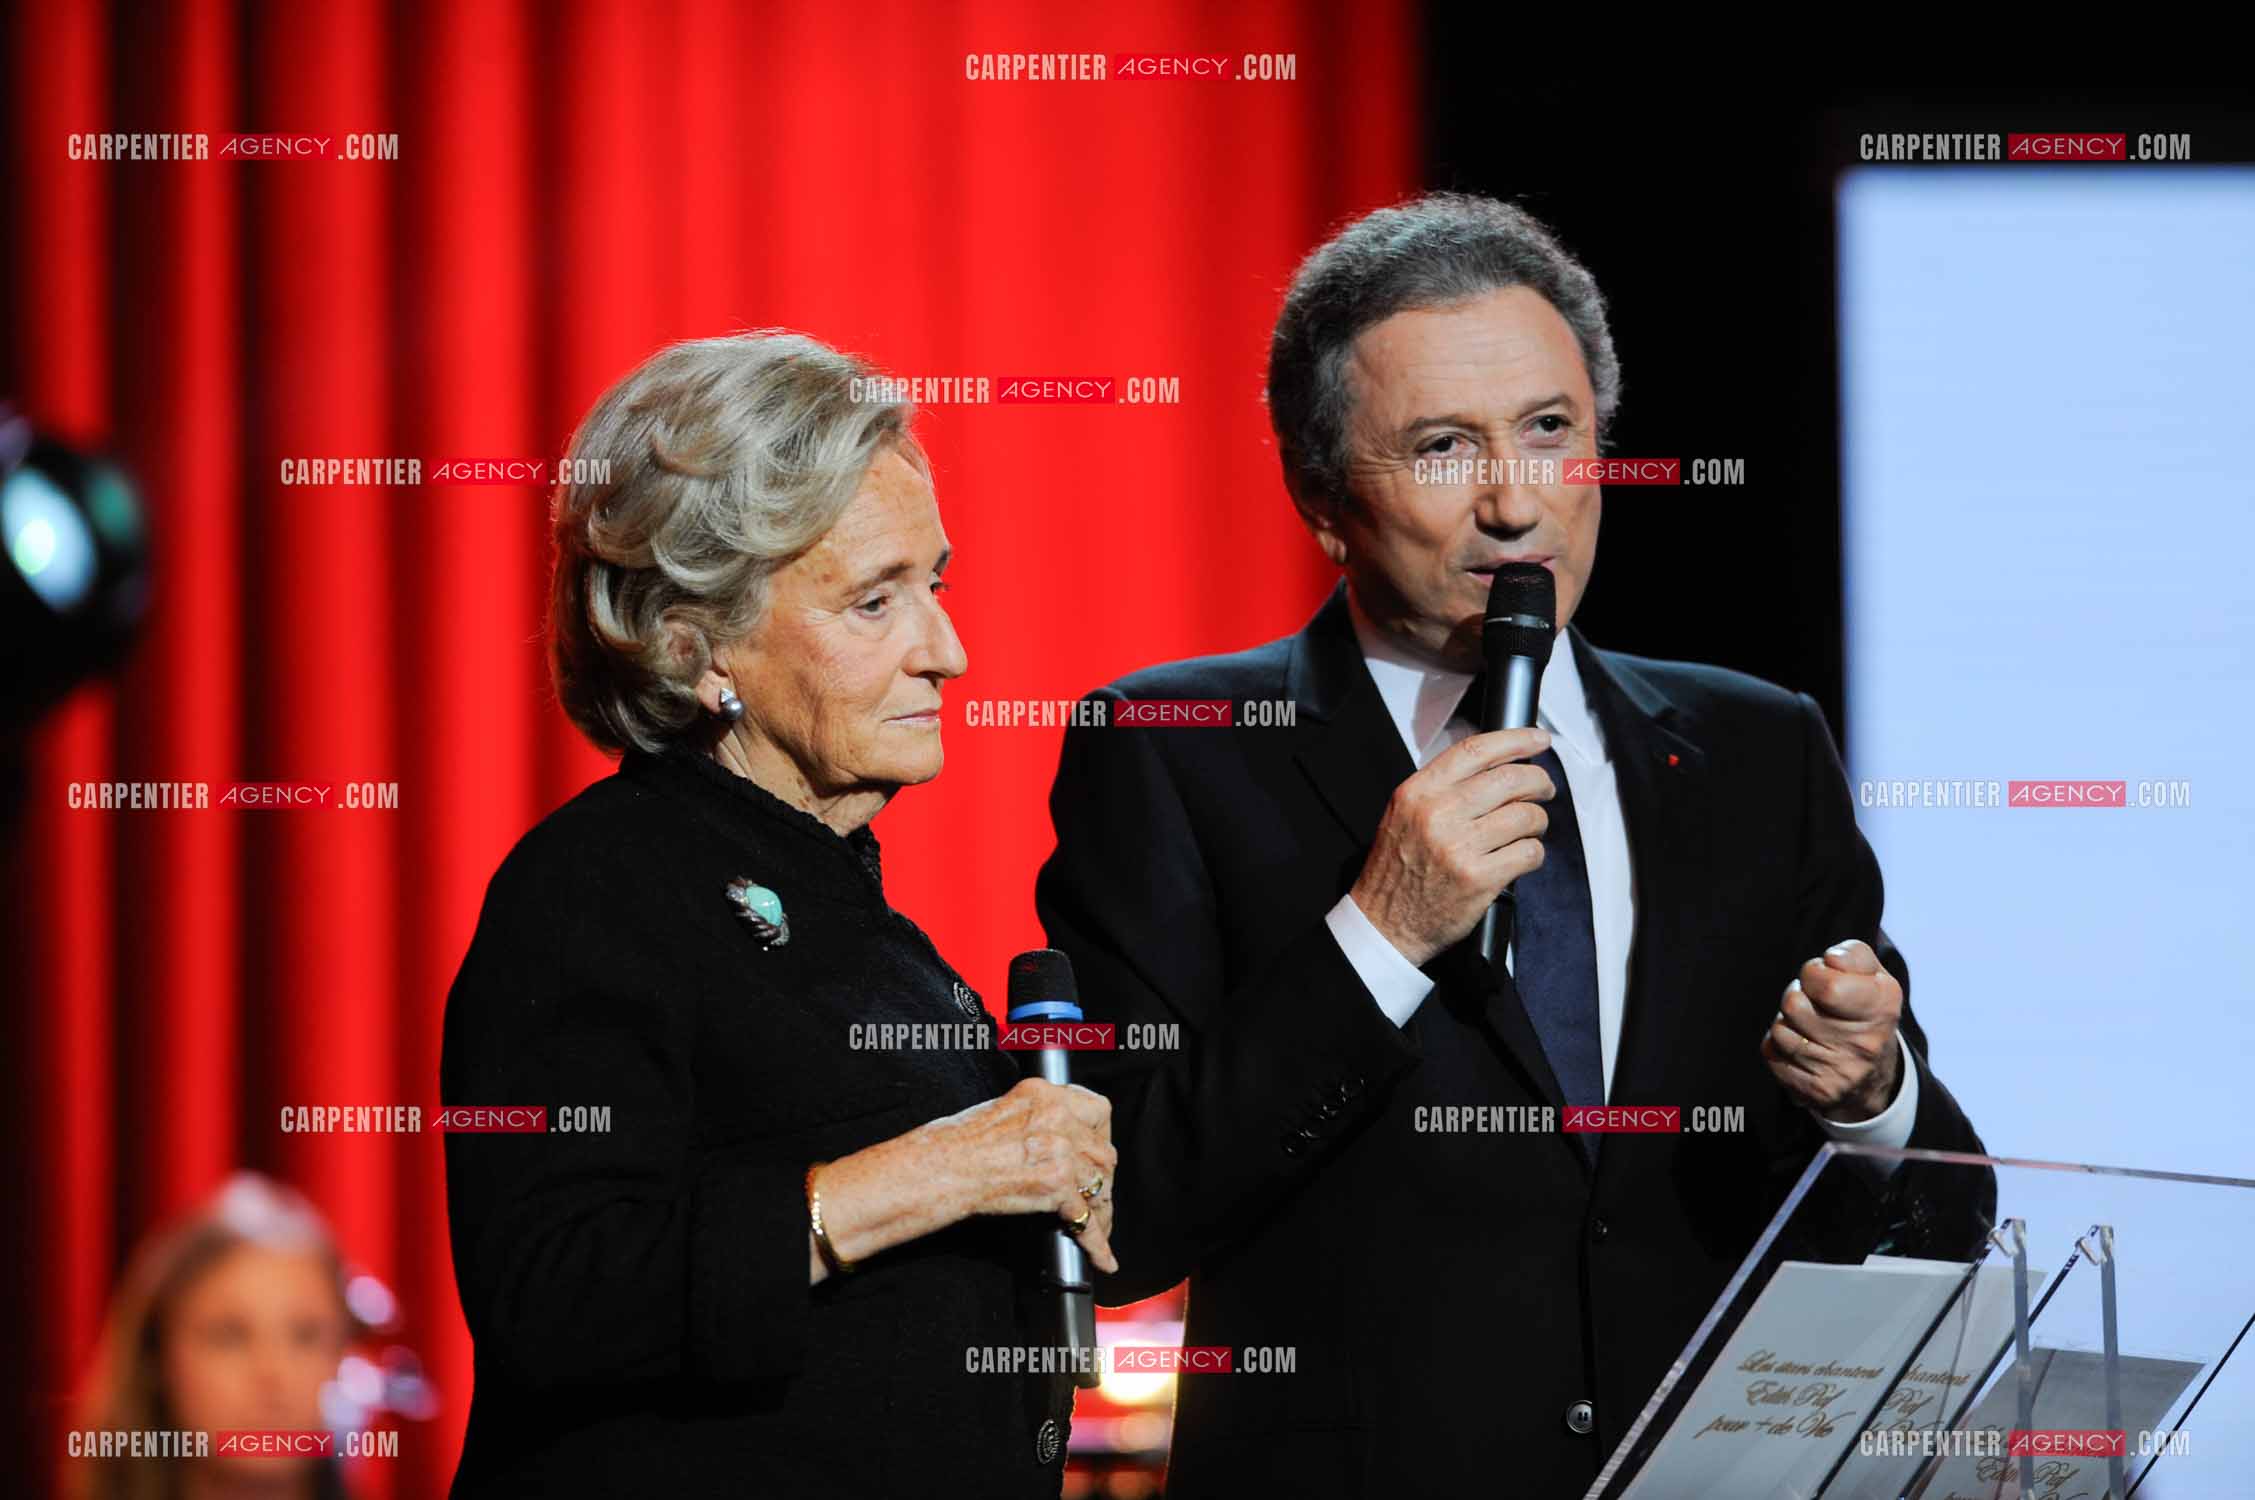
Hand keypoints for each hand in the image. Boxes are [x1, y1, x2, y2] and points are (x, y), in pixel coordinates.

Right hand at [813, 1078, 1118, 1280]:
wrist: (941, 1168)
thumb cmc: (958, 1143)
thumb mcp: (1003, 1110)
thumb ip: (1037, 1118)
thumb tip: (1057, 1139)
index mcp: (1045, 1095)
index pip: (1097, 1109)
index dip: (1101, 1135)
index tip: (1098, 1150)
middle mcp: (1058, 1117)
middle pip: (1103, 1151)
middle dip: (1102, 1178)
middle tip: (1096, 1195)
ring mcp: (1060, 1151)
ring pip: (1101, 1185)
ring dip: (1101, 1209)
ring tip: (1098, 1226)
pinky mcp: (1057, 1185)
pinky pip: (1087, 1220)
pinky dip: (1097, 1243)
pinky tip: (1104, 1258)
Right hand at [1350, 726, 1555, 968]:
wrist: (1384, 924)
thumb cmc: (1396, 870)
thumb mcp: (1403, 814)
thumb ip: (1440, 788)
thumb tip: (1496, 765)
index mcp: (1417, 793)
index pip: (1475, 751)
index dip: (1515, 740)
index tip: (1537, 739)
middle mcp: (1437, 814)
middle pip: (1509, 779)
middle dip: (1538, 781)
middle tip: (1544, 789)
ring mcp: (1459, 847)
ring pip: (1526, 816)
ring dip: (1538, 821)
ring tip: (1531, 829)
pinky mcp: (1479, 879)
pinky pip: (1528, 853)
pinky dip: (1534, 853)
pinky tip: (1521, 857)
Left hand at [1762, 939, 1903, 1122]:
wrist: (1874, 1074)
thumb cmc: (1864, 1010)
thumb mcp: (1873, 976)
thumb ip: (1854, 955)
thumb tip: (1831, 960)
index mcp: (1882, 1008)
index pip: (1828, 986)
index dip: (1813, 973)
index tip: (1822, 977)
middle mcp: (1865, 1044)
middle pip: (1794, 1004)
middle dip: (1797, 995)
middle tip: (1814, 1003)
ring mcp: (1841, 1072)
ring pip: (1780, 1030)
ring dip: (1788, 1022)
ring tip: (1810, 1026)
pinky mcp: (1816, 1091)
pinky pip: (1772, 1054)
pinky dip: (1779, 1047)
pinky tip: (1803, 1048)